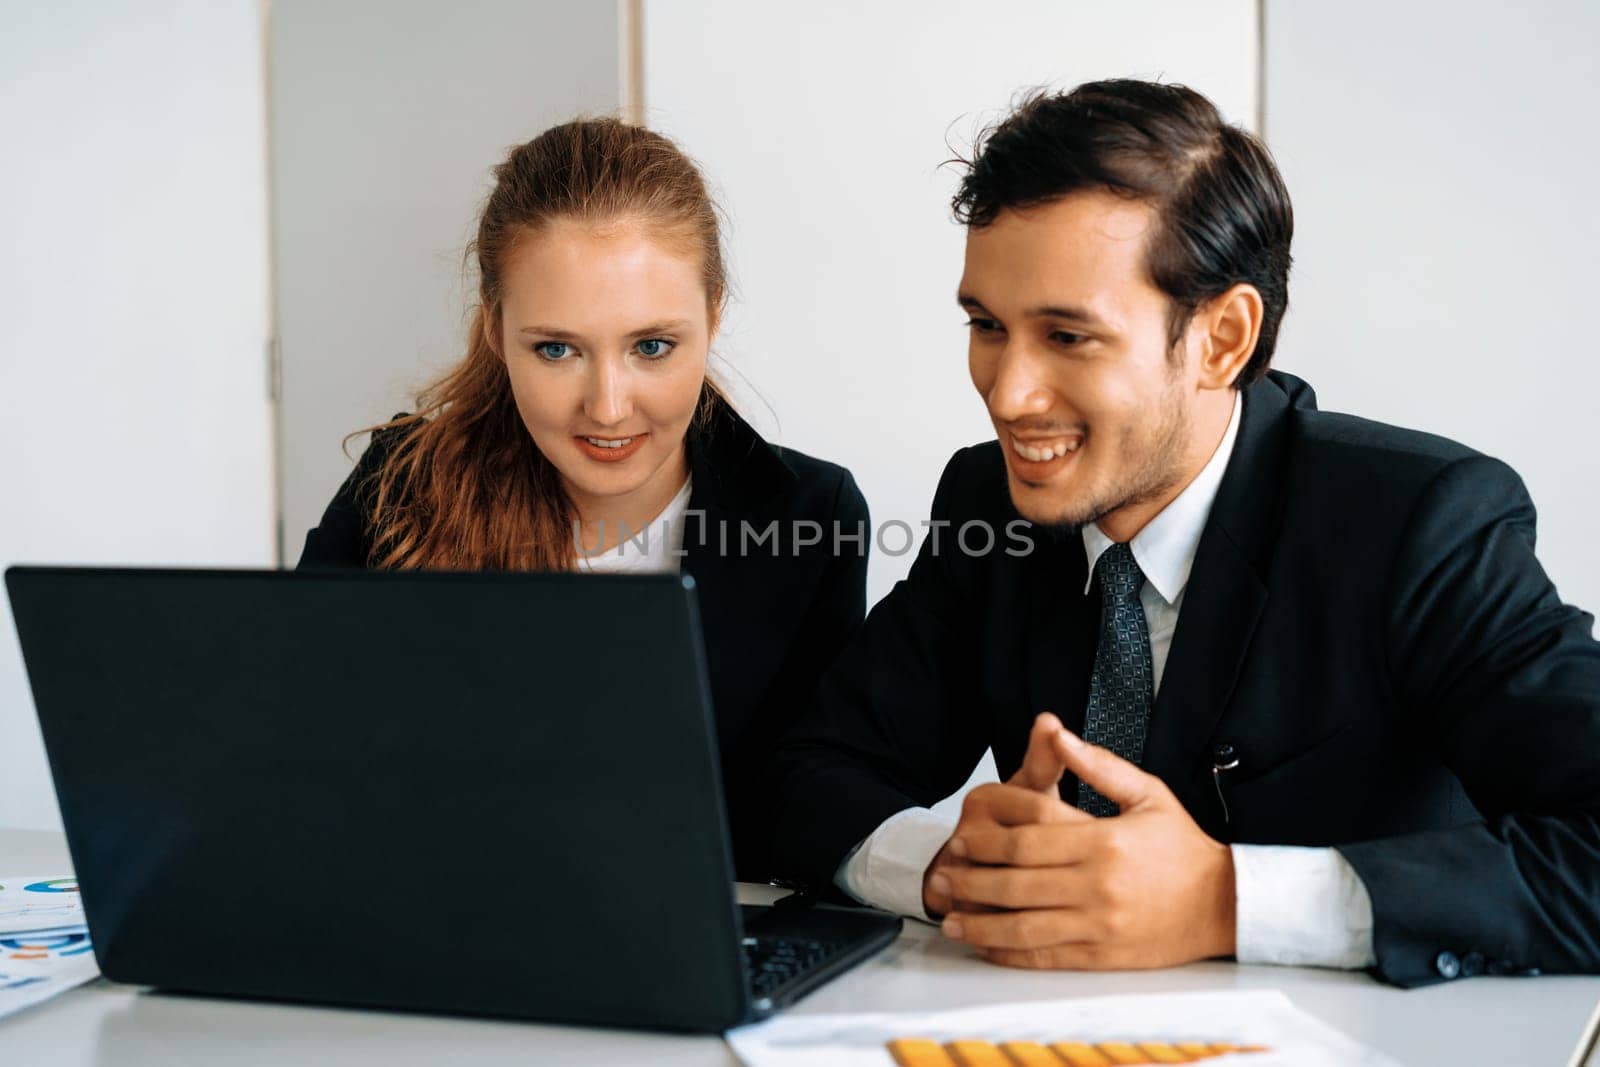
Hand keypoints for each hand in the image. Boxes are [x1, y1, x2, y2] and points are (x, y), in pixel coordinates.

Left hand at [930, 716, 1236, 968]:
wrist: (1225, 904)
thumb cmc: (1182, 846)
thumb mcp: (1147, 793)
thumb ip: (1098, 764)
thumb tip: (1056, 732)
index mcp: (1102, 841)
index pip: (1027, 836)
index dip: (988, 838)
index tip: (964, 836)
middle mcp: (1097, 884)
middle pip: (1016, 881)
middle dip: (973, 877)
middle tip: (945, 872)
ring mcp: (1098, 924)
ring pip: (1023, 925)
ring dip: (980, 923)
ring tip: (950, 917)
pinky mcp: (1102, 956)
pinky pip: (1045, 956)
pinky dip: (1009, 953)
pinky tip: (987, 946)